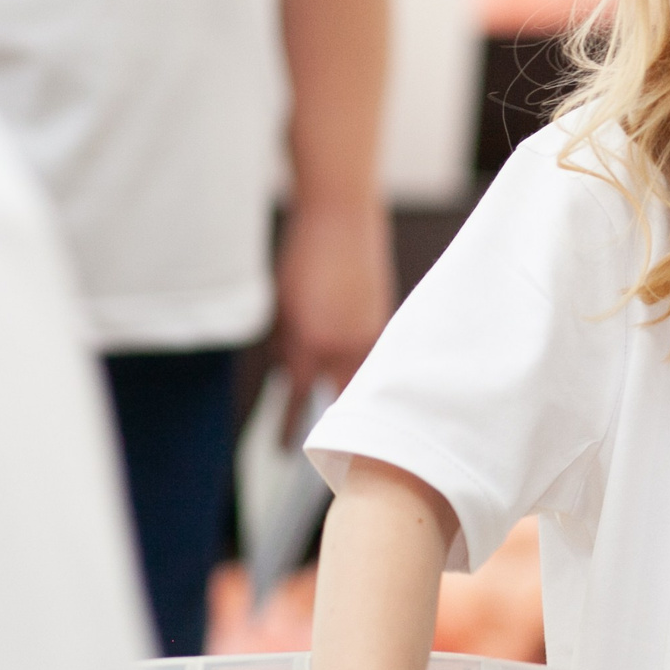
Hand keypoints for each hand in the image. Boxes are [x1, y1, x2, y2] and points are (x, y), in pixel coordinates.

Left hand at [272, 199, 391, 436]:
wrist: (340, 218)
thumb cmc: (303, 256)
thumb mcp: (281, 305)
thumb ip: (285, 341)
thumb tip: (289, 367)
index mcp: (311, 345)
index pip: (297, 399)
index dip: (287, 427)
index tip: (281, 452)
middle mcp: (345, 346)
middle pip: (341, 402)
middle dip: (335, 424)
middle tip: (329, 452)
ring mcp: (372, 335)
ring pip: (362, 380)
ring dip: (354, 394)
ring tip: (351, 413)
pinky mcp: (388, 320)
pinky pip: (377, 356)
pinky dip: (367, 365)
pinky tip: (365, 369)